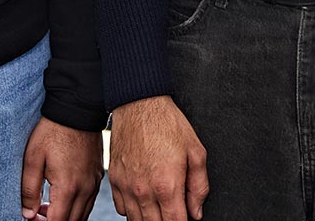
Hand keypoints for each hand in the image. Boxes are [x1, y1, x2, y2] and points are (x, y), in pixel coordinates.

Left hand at [21, 117, 102, 220]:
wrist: (77, 109)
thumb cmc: (52, 130)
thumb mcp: (33, 158)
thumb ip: (29, 189)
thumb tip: (28, 214)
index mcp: (68, 187)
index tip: (30, 218)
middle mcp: (85, 189)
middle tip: (36, 213)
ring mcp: (94, 183)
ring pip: (82, 215)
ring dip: (65, 216)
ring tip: (45, 206)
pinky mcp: (98, 176)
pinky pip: (89, 202)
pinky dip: (76, 207)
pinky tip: (61, 197)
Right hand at [108, 95, 207, 220]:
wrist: (139, 104)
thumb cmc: (168, 124)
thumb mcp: (196, 152)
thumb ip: (199, 187)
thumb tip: (196, 212)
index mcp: (167, 186)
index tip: (186, 219)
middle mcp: (144, 191)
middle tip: (174, 212)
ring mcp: (126, 186)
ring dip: (149, 220)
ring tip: (160, 210)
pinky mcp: (115, 180)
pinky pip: (121, 209)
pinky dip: (132, 211)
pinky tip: (143, 201)